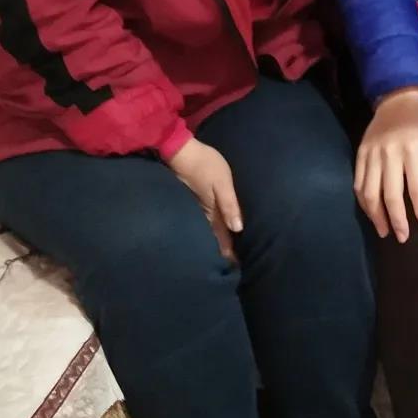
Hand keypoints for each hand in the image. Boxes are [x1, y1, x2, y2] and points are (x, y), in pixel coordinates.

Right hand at [166, 137, 242, 260]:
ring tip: (220, 254)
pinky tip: (207, 232)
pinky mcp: (190, 201)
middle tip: (230, 267)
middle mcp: (202, 214)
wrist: (179, 151)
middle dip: (221, 251)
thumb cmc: (204, 164)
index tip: (236, 267)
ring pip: (205, 230)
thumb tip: (238, 228)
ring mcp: (194, 208)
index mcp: (212, 212)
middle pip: (213, 237)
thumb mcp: (222, 182)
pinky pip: (200, 221)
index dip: (229, 252)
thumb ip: (229, 204)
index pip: (222, 237)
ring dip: (213, 241)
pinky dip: (206, 230)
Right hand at [354, 86, 417, 241]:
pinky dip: (364, 202)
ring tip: (384, 232)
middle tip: (403, 237)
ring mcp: (372, 153)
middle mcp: (390, 152)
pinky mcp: (360, 153)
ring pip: (370, 192)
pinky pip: (358, 183)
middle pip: (391, 195)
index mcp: (413, 149)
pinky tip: (372, 214)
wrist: (398, 99)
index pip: (417, 188)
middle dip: (397, 220)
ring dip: (376, 216)